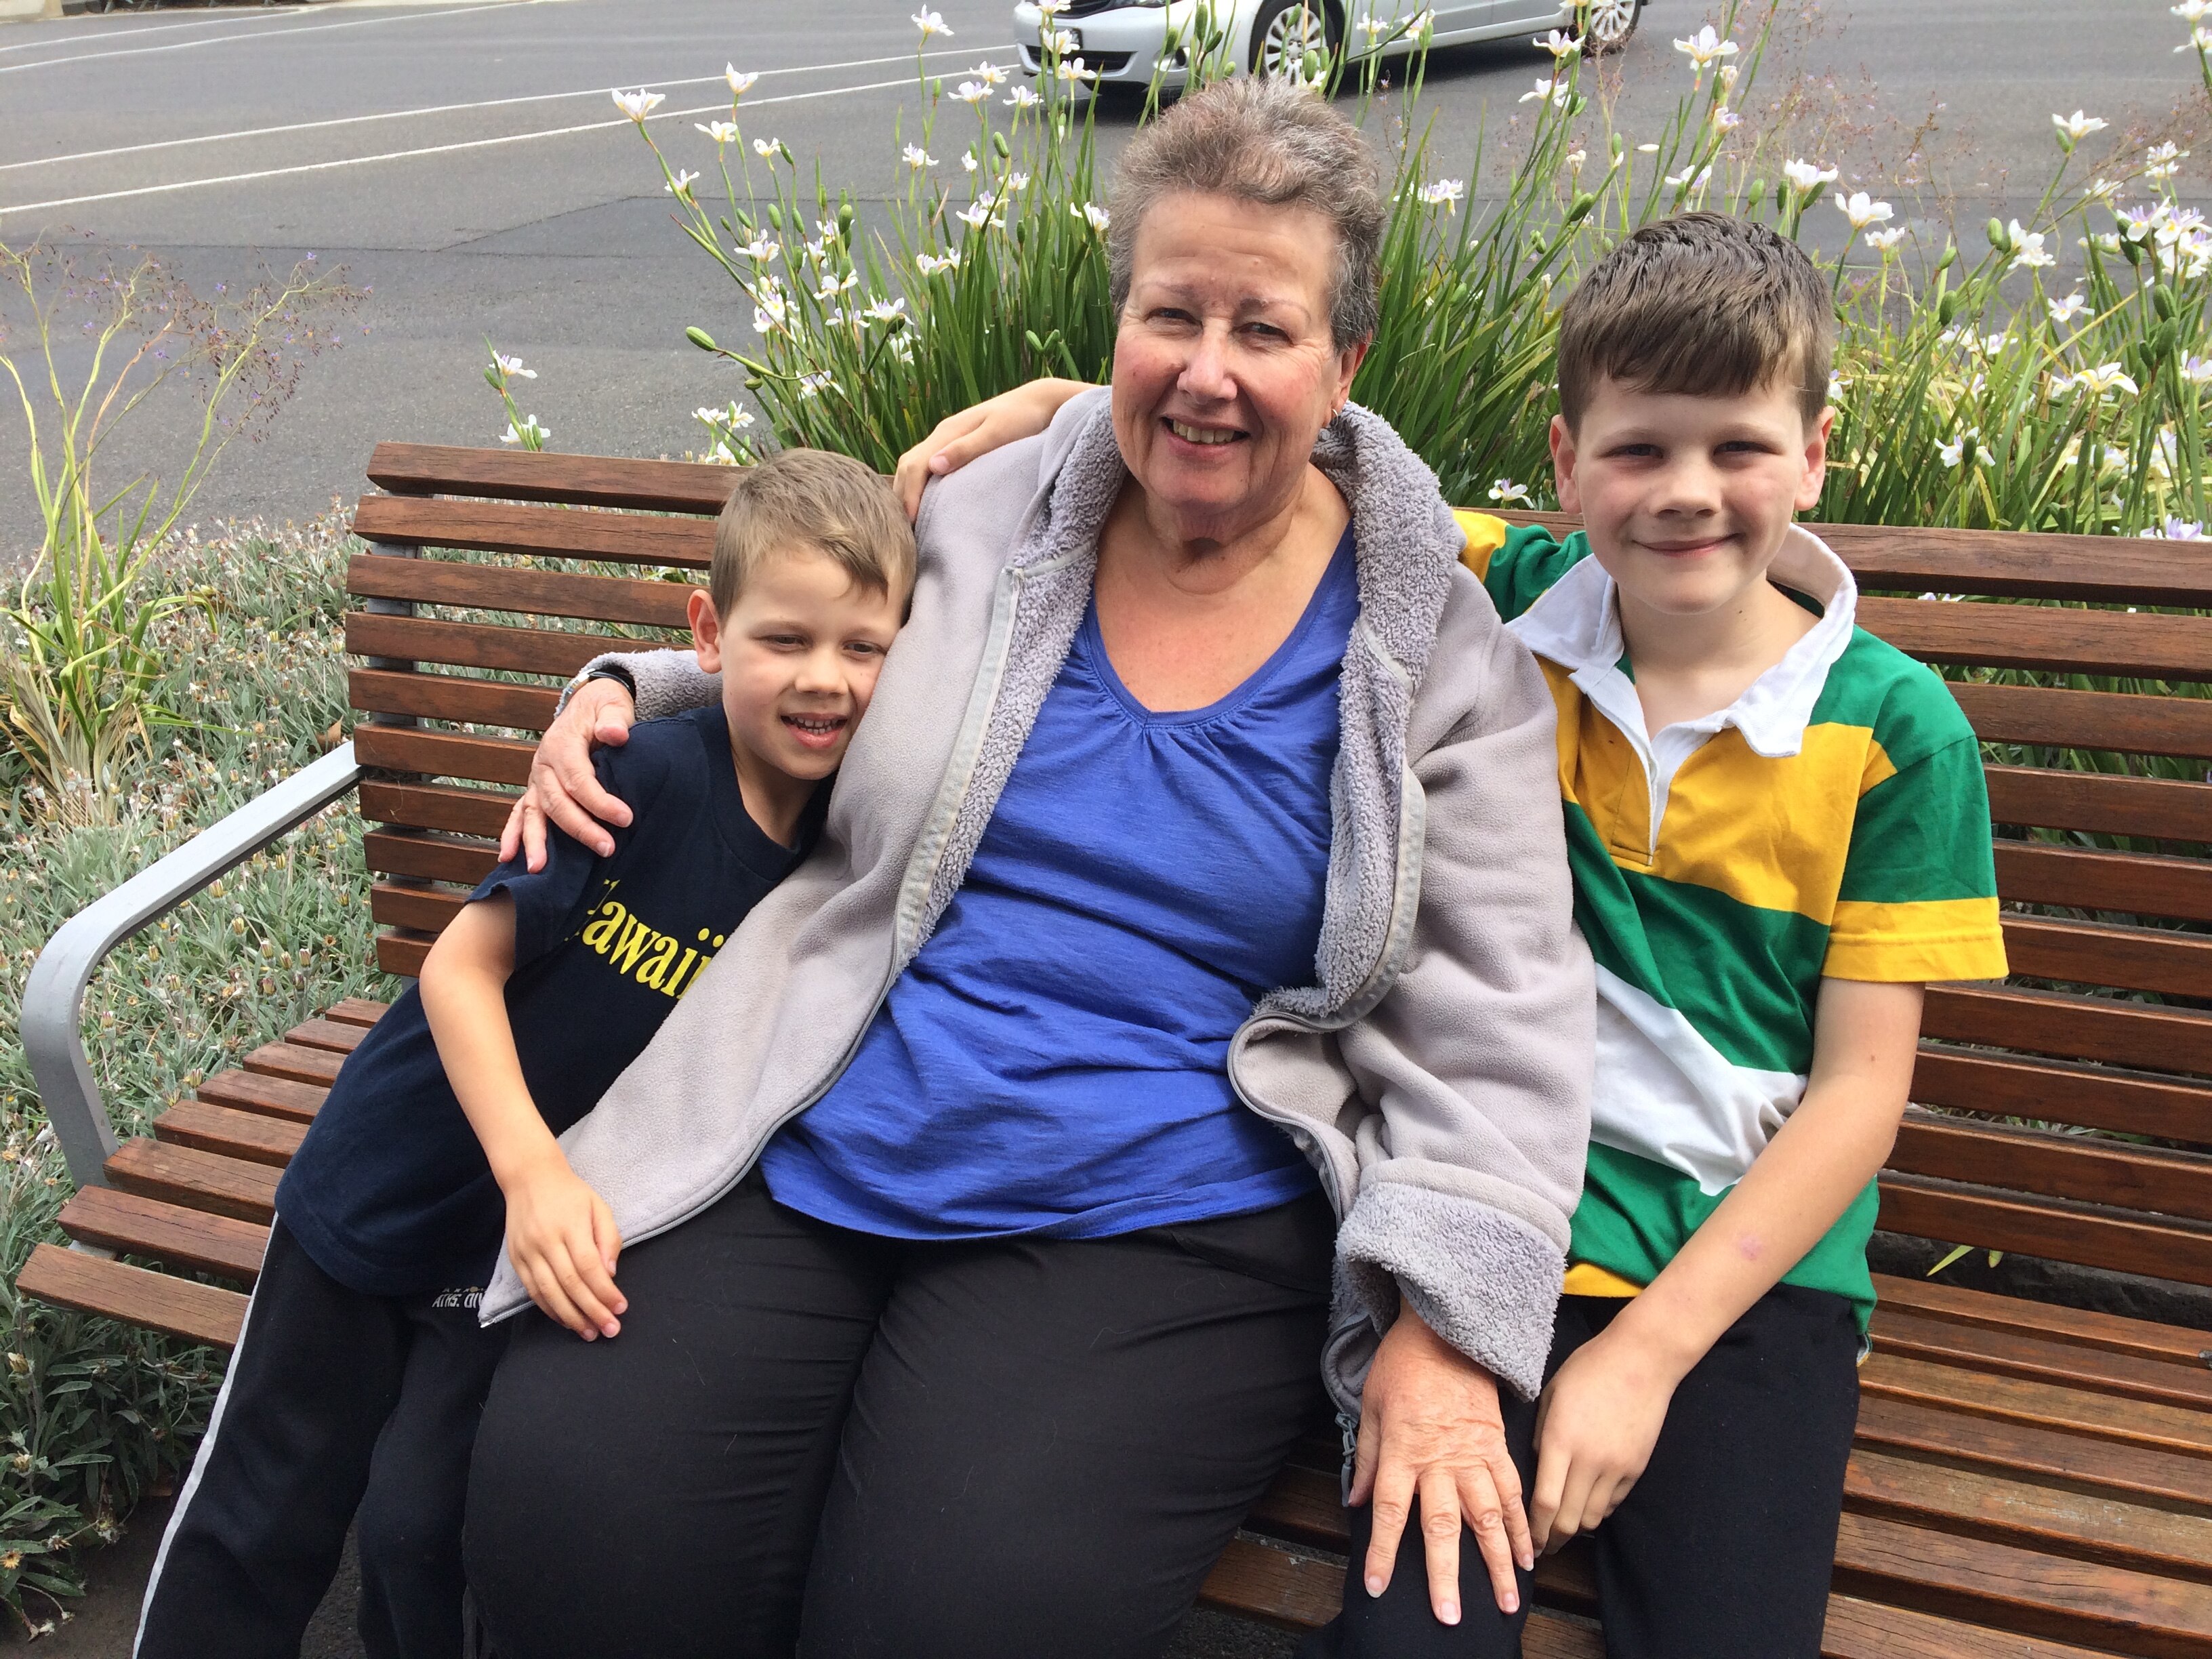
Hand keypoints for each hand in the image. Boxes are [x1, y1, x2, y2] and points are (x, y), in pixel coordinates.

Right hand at [499, 678, 636, 870]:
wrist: (587, 704)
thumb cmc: (603, 709)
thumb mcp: (613, 706)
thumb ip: (614, 719)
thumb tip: (614, 734)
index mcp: (562, 745)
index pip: (579, 779)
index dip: (600, 801)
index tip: (625, 818)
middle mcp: (543, 765)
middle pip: (558, 802)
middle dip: (580, 828)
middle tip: (606, 848)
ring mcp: (536, 780)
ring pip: (533, 813)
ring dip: (535, 841)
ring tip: (537, 869)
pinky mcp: (536, 790)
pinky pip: (519, 813)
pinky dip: (512, 835)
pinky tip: (507, 857)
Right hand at [503, 1150, 625, 1339]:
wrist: (529, 1179)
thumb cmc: (571, 1194)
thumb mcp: (598, 1206)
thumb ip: (608, 1238)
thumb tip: (611, 1273)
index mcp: (570, 1225)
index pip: (589, 1267)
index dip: (605, 1291)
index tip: (621, 1308)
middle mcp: (546, 1241)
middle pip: (570, 1284)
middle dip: (592, 1311)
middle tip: (610, 1329)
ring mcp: (527, 1252)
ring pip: (549, 1292)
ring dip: (571, 1317)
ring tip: (589, 1333)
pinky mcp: (515, 1260)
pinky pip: (533, 1291)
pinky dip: (549, 1309)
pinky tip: (566, 1320)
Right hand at [891, 377, 1093, 518]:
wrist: (1041, 403)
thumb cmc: (1023, 419)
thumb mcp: (997, 433)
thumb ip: (967, 449)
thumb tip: (934, 466)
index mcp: (947, 432)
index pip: (914, 465)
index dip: (908, 495)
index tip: (910, 522)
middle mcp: (942, 435)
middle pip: (908, 466)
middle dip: (901, 496)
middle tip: (903, 530)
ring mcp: (949, 440)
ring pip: (916, 467)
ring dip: (908, 491)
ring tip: (910, 522)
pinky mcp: (958, 447)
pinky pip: (929, 468)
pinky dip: (921, 487)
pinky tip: (927, 504)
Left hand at [1350, 1307, 1533, 1624]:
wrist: (1444, 1327)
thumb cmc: (1401, 1364)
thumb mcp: (1370, 1405)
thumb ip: (1367, 1457)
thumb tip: (1355, 1502)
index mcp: (1402, 1451)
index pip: (1389, 1512)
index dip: (1382, 1551)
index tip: (1377, 1586)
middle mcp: (1439, 1460)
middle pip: (1441, 1526)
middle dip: (1445, 1575)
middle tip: (1450, 1616)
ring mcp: (1474, 1455)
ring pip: (1488, 1517)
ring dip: (1498, 1562)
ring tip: (1509, 1601)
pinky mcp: (1498, 1446)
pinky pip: (1513, 1492)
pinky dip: (1523, 1525)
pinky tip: (1531, 1555)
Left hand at [1529, 1323, 1681, 1552]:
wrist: (1641, 1360)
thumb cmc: (1588, 1369)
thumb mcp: (1551, 1397)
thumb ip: (1542, 1436)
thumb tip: (1538, 1468)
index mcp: (1560, 1440)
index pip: (1544, 1502)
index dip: (1534, 1529)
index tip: (1527, 1541)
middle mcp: (1589, 1460)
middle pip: (1569, 1520)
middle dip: (1553, 1540)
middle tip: (1543, 1547)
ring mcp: (1616, 1467)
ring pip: (1593, 1517)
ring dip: (1576, 1529)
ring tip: (1564, 1530)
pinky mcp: (1636, 1468)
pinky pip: (1613, 1502)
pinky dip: (1598, 1509)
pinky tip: (1588, 1504)